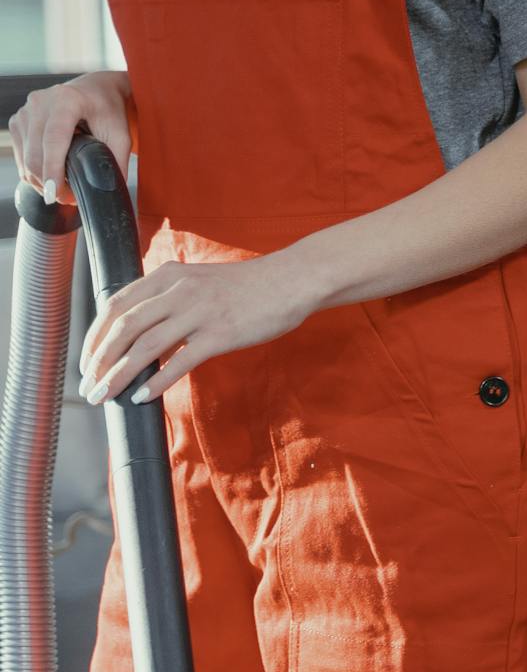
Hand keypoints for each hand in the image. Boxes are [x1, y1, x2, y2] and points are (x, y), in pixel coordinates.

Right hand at [8, 72, 132, 204]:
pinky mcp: (18, 120)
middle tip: (68, 200)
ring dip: (40, 180)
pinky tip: (50, 176)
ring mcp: (26, 110)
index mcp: (67, 100)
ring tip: (62, 191)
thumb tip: (107, 190)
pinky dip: (33, 170)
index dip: (53, 168)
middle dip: (49, 182)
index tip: (55, 192)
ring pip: (25, 157)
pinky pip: (20, 154)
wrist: (94, 90)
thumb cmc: (109, 111)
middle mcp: (41, 102)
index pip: (54, 139)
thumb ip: (116, 161)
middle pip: (36, 153)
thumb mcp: (121, 135)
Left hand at [80, 254, 322, 405]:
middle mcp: (178, 291)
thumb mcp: (199, 280)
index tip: (87, 362)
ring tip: (105, 394)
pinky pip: (180, 360)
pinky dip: (156, 380)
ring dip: (119, 374)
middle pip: (123, 327)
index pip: (115, 305)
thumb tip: (142, 331)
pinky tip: (143, 395)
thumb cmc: (249, 286)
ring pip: (145, 345)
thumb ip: (169, 298)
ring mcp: (199, 312)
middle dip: (99, 360)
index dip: (94, 337)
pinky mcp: (221, 333)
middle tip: (90, 386)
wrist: (293, 280)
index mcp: (168, 275)